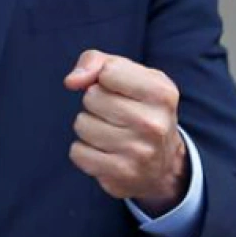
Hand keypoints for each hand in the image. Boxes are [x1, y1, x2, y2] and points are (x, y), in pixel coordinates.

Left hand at [63, 50, 186, 215]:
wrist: (164, 164)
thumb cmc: (141, 108)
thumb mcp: (131, 76)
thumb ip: (98, 62)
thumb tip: (71, 81)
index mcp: (162, 93)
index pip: (108, 72)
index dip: (105, 78)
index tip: (119, 90)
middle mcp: (154, 123)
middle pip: (92, 97)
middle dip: (95, 102)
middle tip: (115, 114)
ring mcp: (139, 152)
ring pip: (82, 124)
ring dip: (88, 126)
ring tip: (110, 132)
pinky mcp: (121, 174)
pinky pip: (77, 152)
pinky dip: (84, 150)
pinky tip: (104, 151)